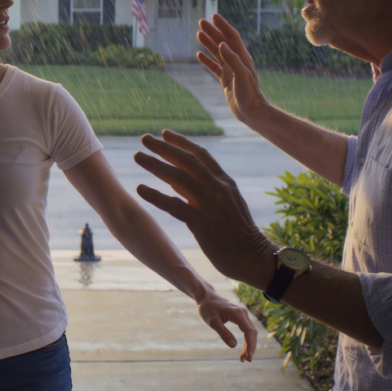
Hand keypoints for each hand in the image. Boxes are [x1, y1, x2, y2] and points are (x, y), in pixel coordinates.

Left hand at [134, 130, 274, 286]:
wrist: (253, 257)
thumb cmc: (238, 234)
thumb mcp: (227, 204)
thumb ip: (205, 190)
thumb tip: (178, 180)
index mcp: (225, 182)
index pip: (202, 154)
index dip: (182, 142)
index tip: (165, 133)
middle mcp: (218, 188)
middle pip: (187, 160)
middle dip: (165, 147)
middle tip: (145, 138)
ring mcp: (211, 204)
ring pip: (179, 178)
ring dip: (156, 165)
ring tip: (137, 157)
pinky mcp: (202, 223)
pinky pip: (174, 206)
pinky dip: (156, 195)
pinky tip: (140, 188)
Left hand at [195, 289, 257, 360]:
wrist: (206, 297)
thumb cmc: (208, 308)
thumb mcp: (212, 322)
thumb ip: (223, 333)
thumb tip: (234, 346)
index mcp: (238, 313)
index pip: (249, 332)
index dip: (250, 346)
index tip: (248, 358)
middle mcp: (243, 312)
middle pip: (252, 332)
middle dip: (251, 347)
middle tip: (246, 360)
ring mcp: (243, 313)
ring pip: (251, 331)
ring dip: (250, 344)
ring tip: (244, 357)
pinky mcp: (241, 315)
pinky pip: (248, 328)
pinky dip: (247, 339)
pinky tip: (244, 348)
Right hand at [197, 14, 268, 125]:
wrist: (251, 112)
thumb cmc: (249, 94)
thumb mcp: (241, 75)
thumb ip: (232, 59)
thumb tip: (221, 44)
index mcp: (242, 58)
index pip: (231, 37)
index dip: (223, 26)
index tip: (213, 16)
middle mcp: (236, 61)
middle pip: (222, 42)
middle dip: (212, 31)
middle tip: (201, 22)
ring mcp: (230, 70)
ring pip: (217, 52)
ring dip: (208, 43)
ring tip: (198, 34)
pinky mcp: (226, 79)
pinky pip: (214, 67)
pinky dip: (207, 60)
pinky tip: (199, 55)